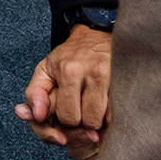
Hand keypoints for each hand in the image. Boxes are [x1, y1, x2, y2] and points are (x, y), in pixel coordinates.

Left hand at [16, 25, 112, 159]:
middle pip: (88, 122)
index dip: (65, 121)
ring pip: (105, 121)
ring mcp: (113, 79)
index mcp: (70, 71)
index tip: (64, 114)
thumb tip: (35, 117)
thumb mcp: (45, 70)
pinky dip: (110, 117)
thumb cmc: (68, 57)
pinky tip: (102, 108)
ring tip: (90, 109)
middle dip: (82, 123)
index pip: (68, 116)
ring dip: (97, 121)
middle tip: (78, 111)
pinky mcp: (126, 82)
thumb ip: (34, 94)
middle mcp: (93, 74)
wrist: (96, 36)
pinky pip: (118, 114)